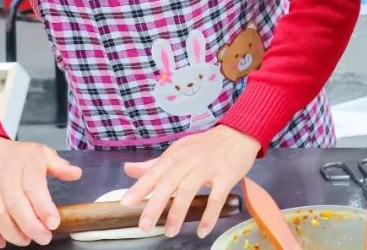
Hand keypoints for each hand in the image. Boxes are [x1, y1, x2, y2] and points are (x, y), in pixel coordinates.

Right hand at [0, 137, 82, 247]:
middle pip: (15, 205)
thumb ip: (59, 166)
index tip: (54, 223)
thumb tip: (76, 174)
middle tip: (44, 237)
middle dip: (31, 226)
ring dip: (12, 233)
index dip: (44, 208)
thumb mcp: (41, 153)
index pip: (34, 187)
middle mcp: (2, 176)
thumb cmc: (16, 156)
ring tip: (26, 240)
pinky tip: (0, 242)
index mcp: (24, 163)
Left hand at [122, 125, 260, 238]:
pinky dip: (209, 215)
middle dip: (155, 204)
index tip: (126, 203)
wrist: (240, 133)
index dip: (140, 187)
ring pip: (190, 190)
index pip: (155, 171)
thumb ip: (154, 164)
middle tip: (144, 225)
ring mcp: (208, 167)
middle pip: (169, 182)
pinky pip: (216, 198)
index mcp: (176, 154)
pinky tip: (202, 230)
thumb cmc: (206, 146)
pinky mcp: (226, 176)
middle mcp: (190, 160)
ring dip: (179, 212)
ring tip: (170, 231)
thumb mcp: (179, 150)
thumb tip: (127, 169)